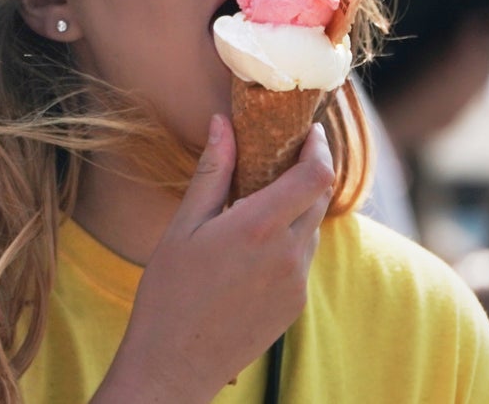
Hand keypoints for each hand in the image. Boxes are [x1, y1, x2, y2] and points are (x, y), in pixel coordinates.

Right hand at [95, 116, 333, 403]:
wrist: (174, 364)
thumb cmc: (169, 292)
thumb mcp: (184, 225)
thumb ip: (213, 172)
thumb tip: (224, 124)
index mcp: (258, 227)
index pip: (316, 174)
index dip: (319, 147)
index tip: (307, 131)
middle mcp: (288, 254)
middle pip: (320, 197)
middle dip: (308, 171)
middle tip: (282, 155)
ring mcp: (296, 283)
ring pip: (312, 229)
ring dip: (298, 206)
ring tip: (261, 200)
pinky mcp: (295, 305)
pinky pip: (303, 259)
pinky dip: (290, 239)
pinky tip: (254, 243)